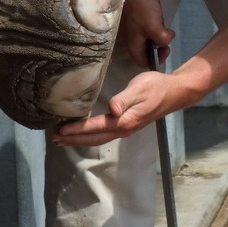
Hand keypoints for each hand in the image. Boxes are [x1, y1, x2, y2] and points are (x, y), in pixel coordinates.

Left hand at [50, 69, 187, 146]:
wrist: (174, 92)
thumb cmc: (156, 86)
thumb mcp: (139, 88)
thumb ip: (125, 99)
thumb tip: (112, 110)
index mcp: (124, 121)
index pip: (95, 127)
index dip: (77, 130)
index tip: (60, 130)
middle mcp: (123, 128)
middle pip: (94, 138)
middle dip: (73, 139)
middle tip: (53, 138)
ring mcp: (126, 128)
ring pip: (98, 138)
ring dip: (80, 139)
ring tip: (63, 139)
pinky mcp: (127, 125)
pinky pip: (104, 134)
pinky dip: (90, 135)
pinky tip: (84, 133)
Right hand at [118, 0, 174, 66]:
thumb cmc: (141, 8)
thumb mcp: (155, 27)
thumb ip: (163, 40)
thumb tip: (168, 39)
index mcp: (134, 44)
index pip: (145, 62)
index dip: (157, 58)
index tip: (167, 47)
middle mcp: (133, 36)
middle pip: (151, 44)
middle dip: (160, 33)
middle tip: (162, 24)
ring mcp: (135, 23)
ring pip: (153, 27)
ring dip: (158, 17)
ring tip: (155, 6)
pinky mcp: (137, 11)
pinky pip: (150, 12)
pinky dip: (154, 5)